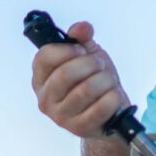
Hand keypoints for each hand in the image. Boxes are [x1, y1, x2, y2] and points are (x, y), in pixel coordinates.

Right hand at [32, 21, 130, 138]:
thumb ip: (82, 38)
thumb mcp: (87, 55)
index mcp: (41, 78)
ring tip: (109, 81)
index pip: (44, 57)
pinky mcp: (79, 128)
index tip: (82, 51)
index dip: (67, 50)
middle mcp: (45, 98)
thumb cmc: (93, 81)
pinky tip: (114, 95)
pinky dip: (114, 97)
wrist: (110, 113)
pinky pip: (101, 107)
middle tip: (100, 65)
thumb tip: (83, 27)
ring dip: (106, 80)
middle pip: (65, 74)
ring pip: (86, 89)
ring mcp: (60, 116)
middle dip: (91, 64)